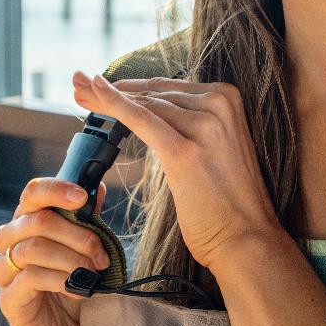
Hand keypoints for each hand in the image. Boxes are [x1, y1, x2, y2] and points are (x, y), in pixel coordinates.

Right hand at [0, 176, 110, 325]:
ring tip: (93, 272)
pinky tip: (78, 288)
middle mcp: (10, 241)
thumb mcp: (86, 250)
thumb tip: (95, 188)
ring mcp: (5, 270)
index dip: (56, 190)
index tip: (82, 197)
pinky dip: (61, 279)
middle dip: (76, 234)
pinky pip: (31, 278)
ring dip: (71, 258)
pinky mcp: (8, 298)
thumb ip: (87, 220)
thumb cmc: (76, 285)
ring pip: (33, 248)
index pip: (33, 193)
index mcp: (28, 221)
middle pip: (36, 221)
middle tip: (100, 253)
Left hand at [72, 71, 281, 271]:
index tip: (99, 85)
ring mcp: (205, 124)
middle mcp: (219, 104)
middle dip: (111, 89)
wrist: (247, 241)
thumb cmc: (227, 203)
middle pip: (152, 91)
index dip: (130, 86)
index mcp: (227, 99)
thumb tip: (152, 117)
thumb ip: (191, 127)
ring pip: (143, 103)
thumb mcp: (215, 149)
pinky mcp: (185, 150)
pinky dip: (113, 105)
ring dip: (105, 97)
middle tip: (79, 85)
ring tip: (78, 94)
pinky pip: (141, 120)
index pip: (167, 87)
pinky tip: (94, 95)